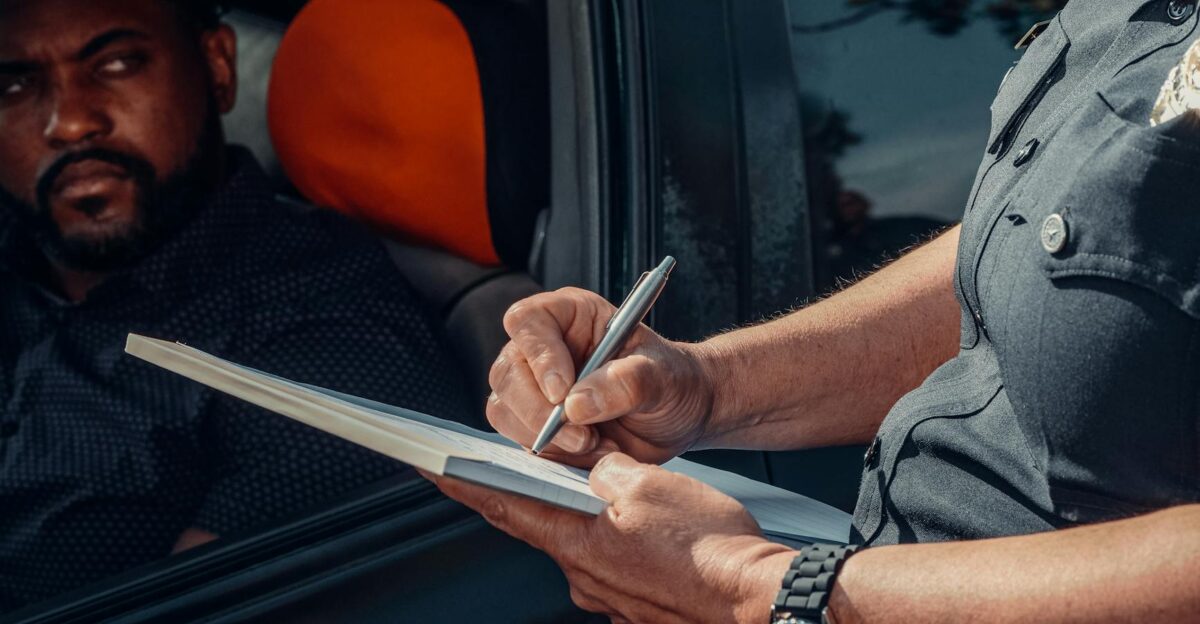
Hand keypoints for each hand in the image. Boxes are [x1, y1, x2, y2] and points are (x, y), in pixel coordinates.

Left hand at [427, 453, 794, 622]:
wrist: (757, 598)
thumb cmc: (712, 549)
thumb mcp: (651, 484)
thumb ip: (608, 473)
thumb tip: (596, 471)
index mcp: (578, 543)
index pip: (504, 506)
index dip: (465, 485)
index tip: (432, 468)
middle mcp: (586, 575)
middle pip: (544, 525)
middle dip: (536, 496)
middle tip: (526, 468)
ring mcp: (612, 595)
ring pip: (585, 545)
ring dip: (587, 519)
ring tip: (620, 495)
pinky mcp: (638, 604)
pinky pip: (616, 565)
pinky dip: (618, 542)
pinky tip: (649, 529)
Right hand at [488, 287, 715, 465]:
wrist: (681, 416)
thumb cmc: (673, 380)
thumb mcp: (663, 375)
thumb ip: (627, 382)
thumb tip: (577, 403)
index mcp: (569, 315)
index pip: (527, 321)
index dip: (538, 356)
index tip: (563, 391)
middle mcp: (543, 348)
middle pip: (508, 374)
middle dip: (540, 413)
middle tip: (584, 436)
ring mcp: (534, 388)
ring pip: (506, 411)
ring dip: (549, 439)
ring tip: (598, 445)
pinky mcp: (536, 425)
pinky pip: (523, 442)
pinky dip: (556, 456)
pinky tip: (595, 454)